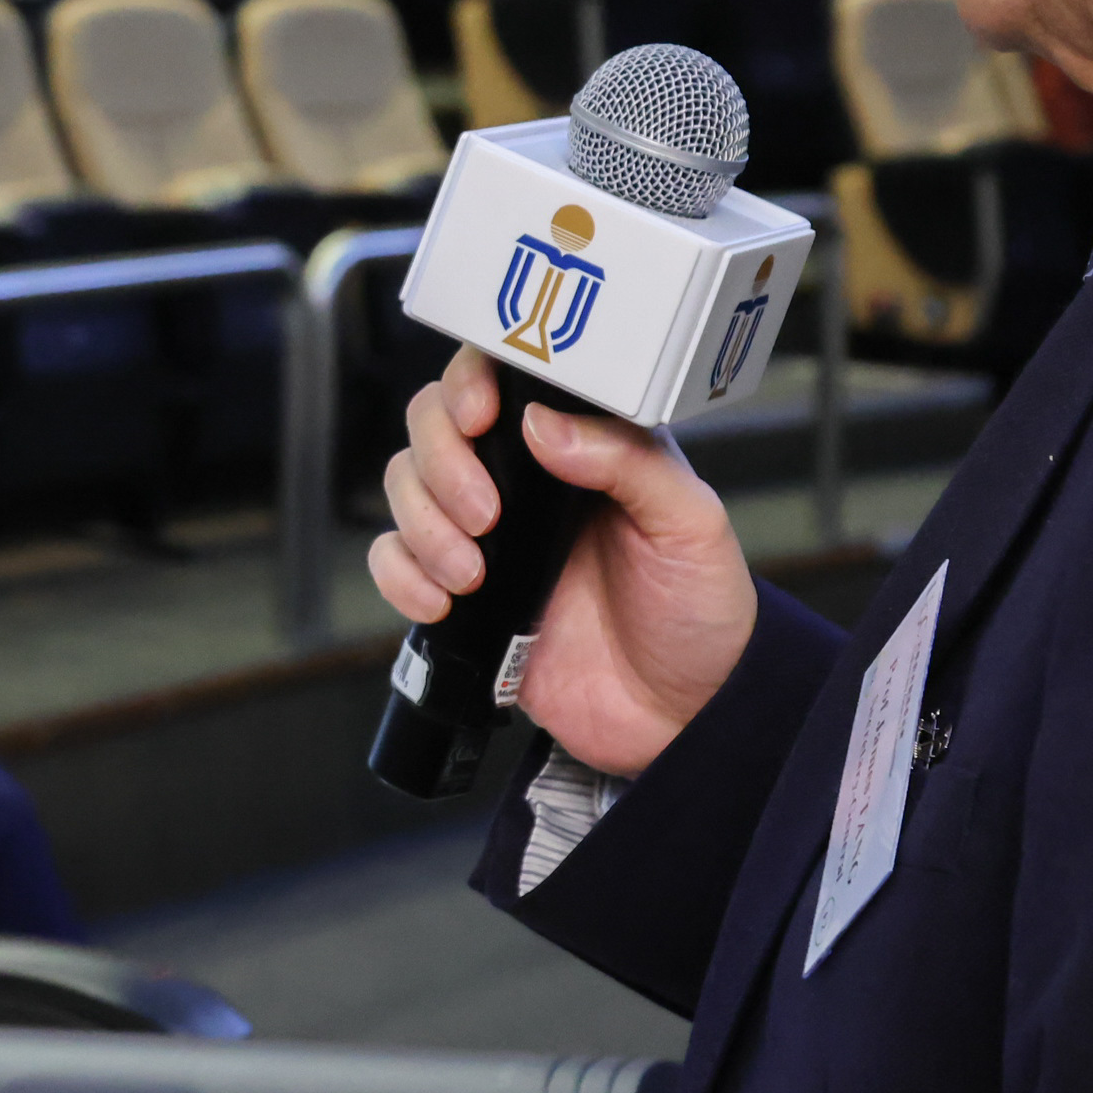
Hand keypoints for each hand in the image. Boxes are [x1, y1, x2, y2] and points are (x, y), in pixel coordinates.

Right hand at [370, 347, 761, 777]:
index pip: (502, 377)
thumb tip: (545, 424)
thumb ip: (626, 461)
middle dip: (442, 463)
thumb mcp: (690, 523)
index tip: (480, 417)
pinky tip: (441, 600)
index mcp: (580, 443)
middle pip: (434, 424)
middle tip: (484, 515)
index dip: (472, 382)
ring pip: (405, 486)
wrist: (683, 714)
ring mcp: (485, 536)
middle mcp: (523, 479)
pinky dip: (400, 576)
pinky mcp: (460, 593)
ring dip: (422, 524)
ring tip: (470, 573)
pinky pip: (393, 562)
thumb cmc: (699, 612)